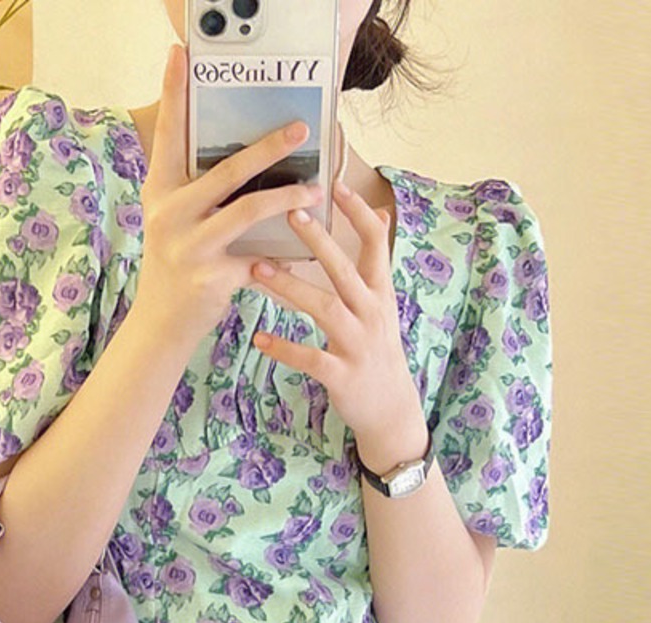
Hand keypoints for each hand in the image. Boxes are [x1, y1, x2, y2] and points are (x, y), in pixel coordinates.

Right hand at [128, 43, 327, 349]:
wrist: (161, 324)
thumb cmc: (177, 264)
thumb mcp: (175, 222)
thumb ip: (199, 190)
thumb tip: (248, 159)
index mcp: (160, 192)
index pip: (169, 134)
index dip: (174, 93)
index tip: (181, 54)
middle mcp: (169, 214)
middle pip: (226, 171)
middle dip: (268, 148)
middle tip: (299, 128)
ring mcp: (189, 246)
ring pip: (248, 211)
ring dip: (288, 200)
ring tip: (314, 191)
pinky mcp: (210, 277)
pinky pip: (258, 257)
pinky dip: (283, 254)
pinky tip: (305, 249)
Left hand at [247, 178, 423, 461]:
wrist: (391, 410)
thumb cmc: (378, 350)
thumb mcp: (383, 304)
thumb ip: (376, 262)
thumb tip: (381, 212)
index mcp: (380, 293)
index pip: (375, 244)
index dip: (358, 214)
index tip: (336, 185)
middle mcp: (372, 314)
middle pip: (345, 271)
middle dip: (320, 242)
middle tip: (292, 212)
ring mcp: (358, 345)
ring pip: (325, 309)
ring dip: (291, 287)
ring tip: (258, 268)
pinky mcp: (343, 375)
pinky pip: (311, 358)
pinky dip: (285, 348)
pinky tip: (260, 337)